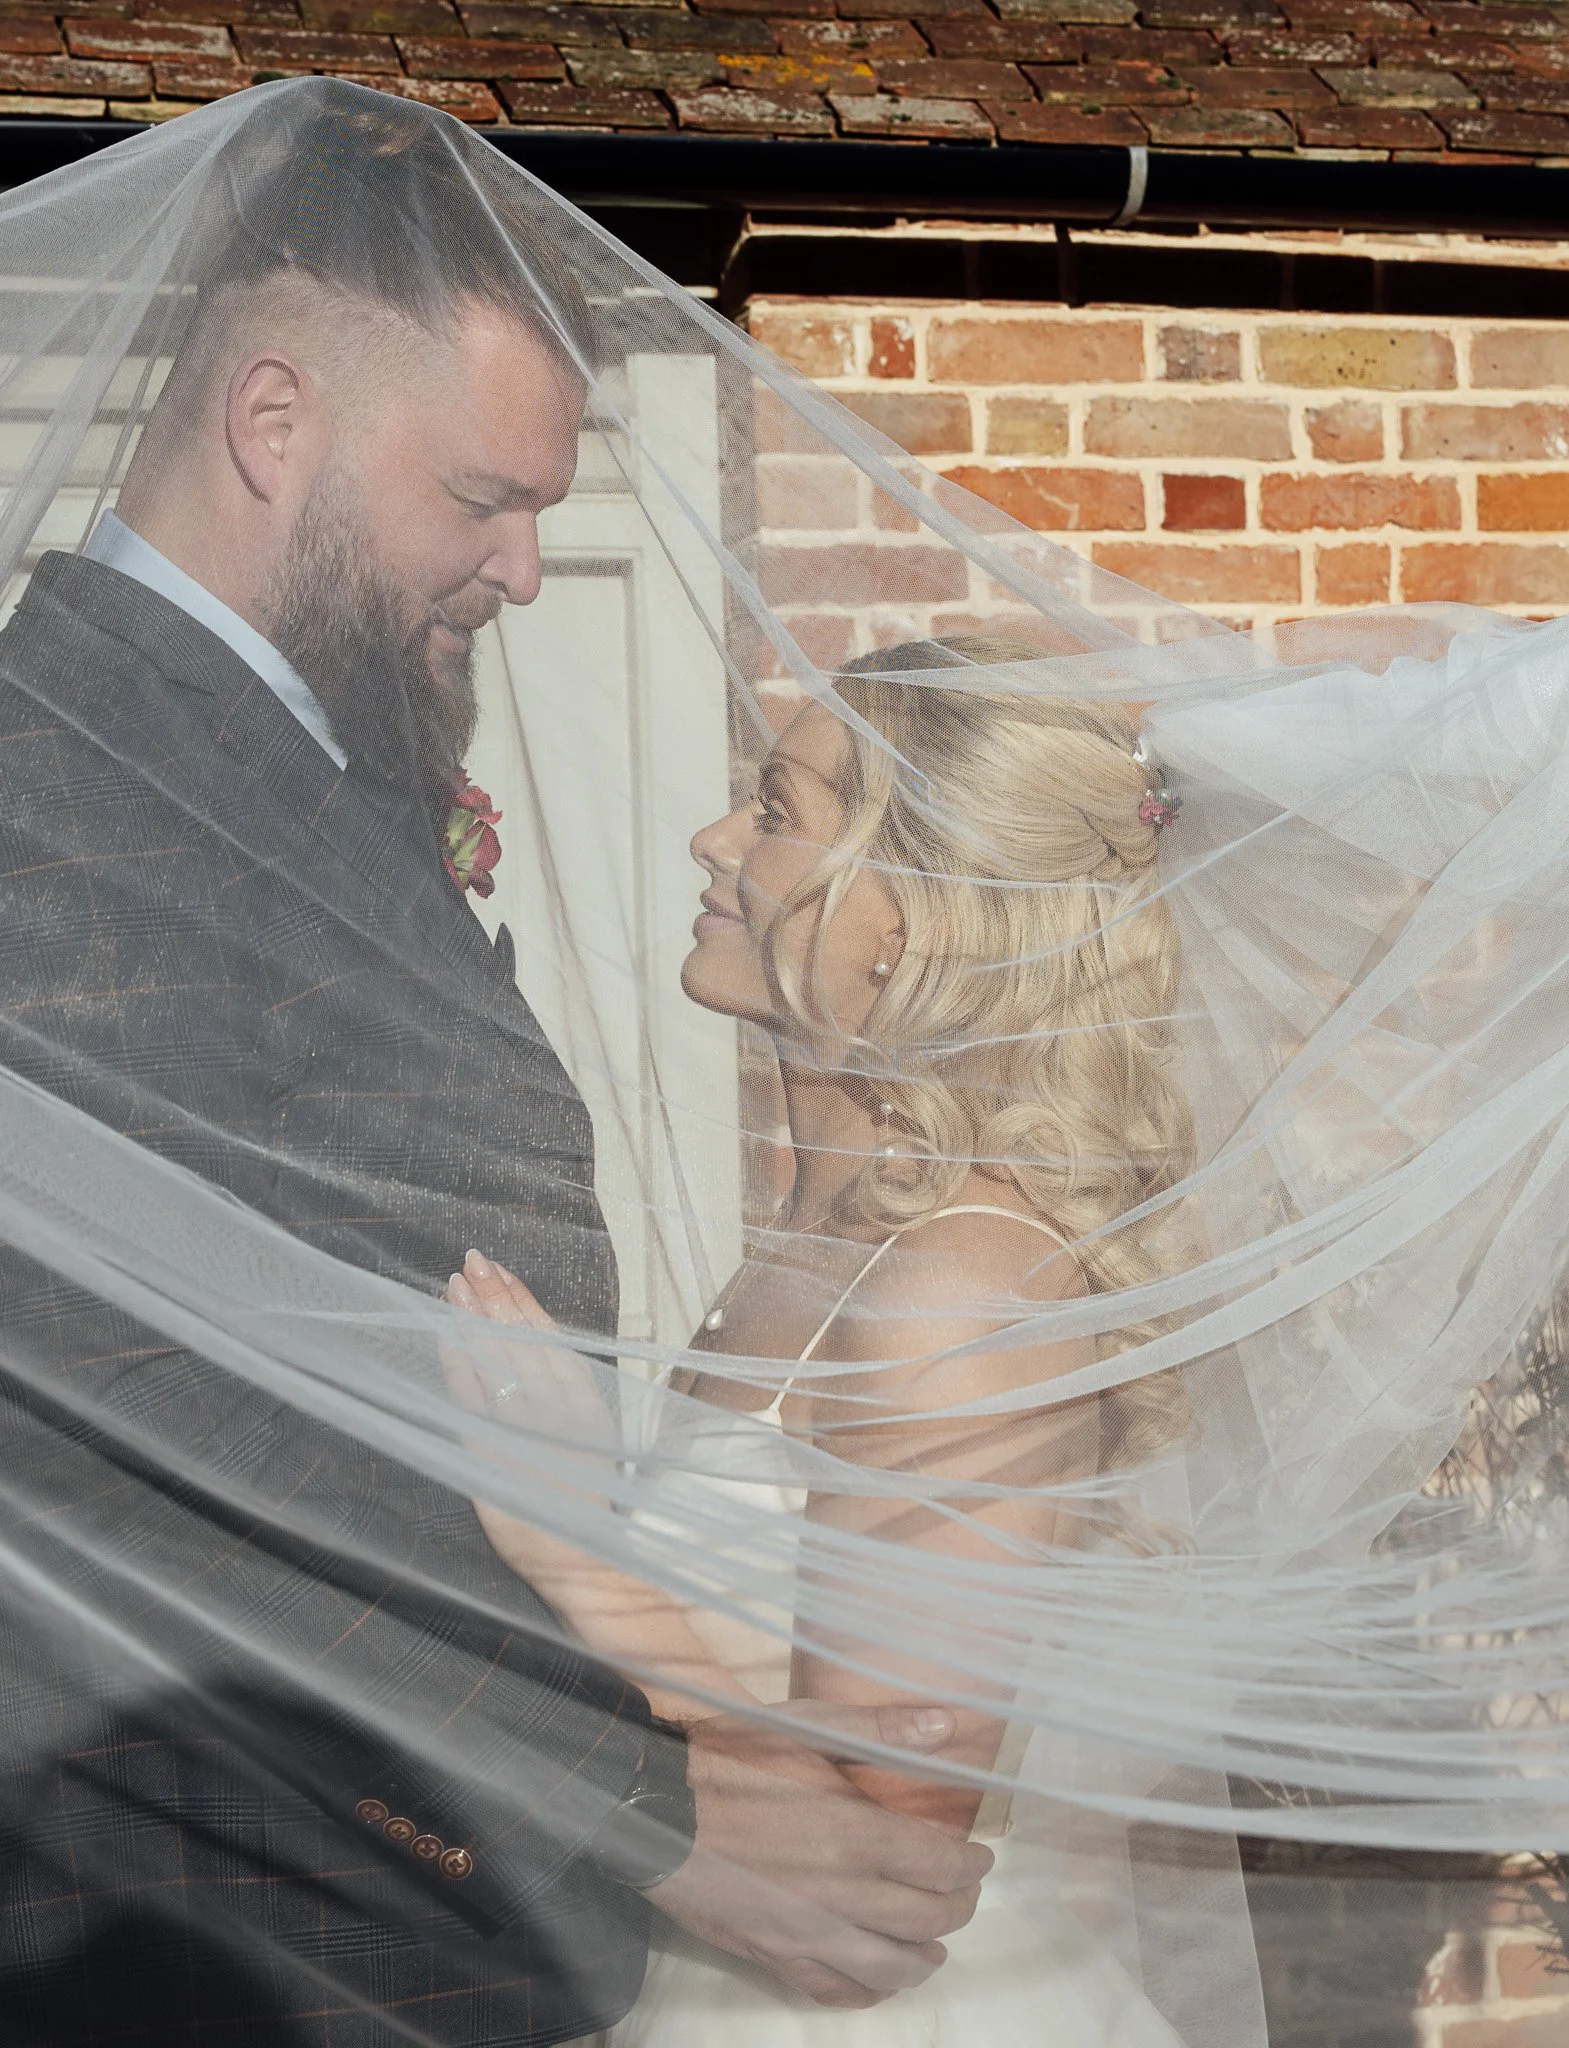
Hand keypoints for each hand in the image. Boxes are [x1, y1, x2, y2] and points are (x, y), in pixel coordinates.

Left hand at [443, 1250, 619, 1548]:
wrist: (582, 1565)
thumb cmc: (583, 1510)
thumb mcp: (592, 1448)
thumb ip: (569, 1406)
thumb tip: (540, 1365)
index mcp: (586, 1403)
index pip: (550, 1339)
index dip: (524, 1303)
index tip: (504, 1273)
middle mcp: (558, 1408)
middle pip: (521, 1339)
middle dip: (495, 1296)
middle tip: (473, 1259)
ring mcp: (526, 1428)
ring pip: (497, 1359)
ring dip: (474, 1317)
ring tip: (455, 1283)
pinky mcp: (496, 1453)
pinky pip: (471, 1397)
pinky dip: (458, 1361)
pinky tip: (445, 1332)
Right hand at [647, 1700, 993, 2008]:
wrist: (654, 1801)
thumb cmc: (732, 1754)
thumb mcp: (806, 1724)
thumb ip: (880, 1729)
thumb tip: (946, 1724)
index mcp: (854, 1832)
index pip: (940, 1864)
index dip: (971, 1864)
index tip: (980, 1855)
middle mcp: (841, 1893)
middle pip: (926, 1919)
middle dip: (958, 1907)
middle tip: (963, 1891)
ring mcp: (807, 1932)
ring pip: (890, 1967)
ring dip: (924, 1958)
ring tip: (934, 1944)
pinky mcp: (774, 1954)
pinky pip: (835, 1990)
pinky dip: (869, 1989)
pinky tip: (878, 1976)